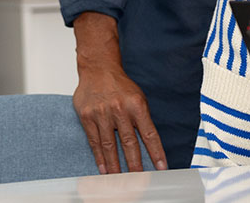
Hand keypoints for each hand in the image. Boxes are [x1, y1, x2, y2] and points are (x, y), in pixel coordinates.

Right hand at [72, 12, 167, 173]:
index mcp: (137, 105)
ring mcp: (102, 114)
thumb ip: (142, 119)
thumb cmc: (121, 85)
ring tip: (120, 180)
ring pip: (110, 145)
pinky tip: (104, 169)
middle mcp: (120, 110)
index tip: (162, 167)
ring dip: (116, 165)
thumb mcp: (138, 97)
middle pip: (129, 142)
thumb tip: (149, 143)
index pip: (150, 133)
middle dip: (135, 164)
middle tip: (139, 180)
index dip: (156, 152)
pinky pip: (94, 141)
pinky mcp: (87, 117)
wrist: (98, 69)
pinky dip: (100, 157)